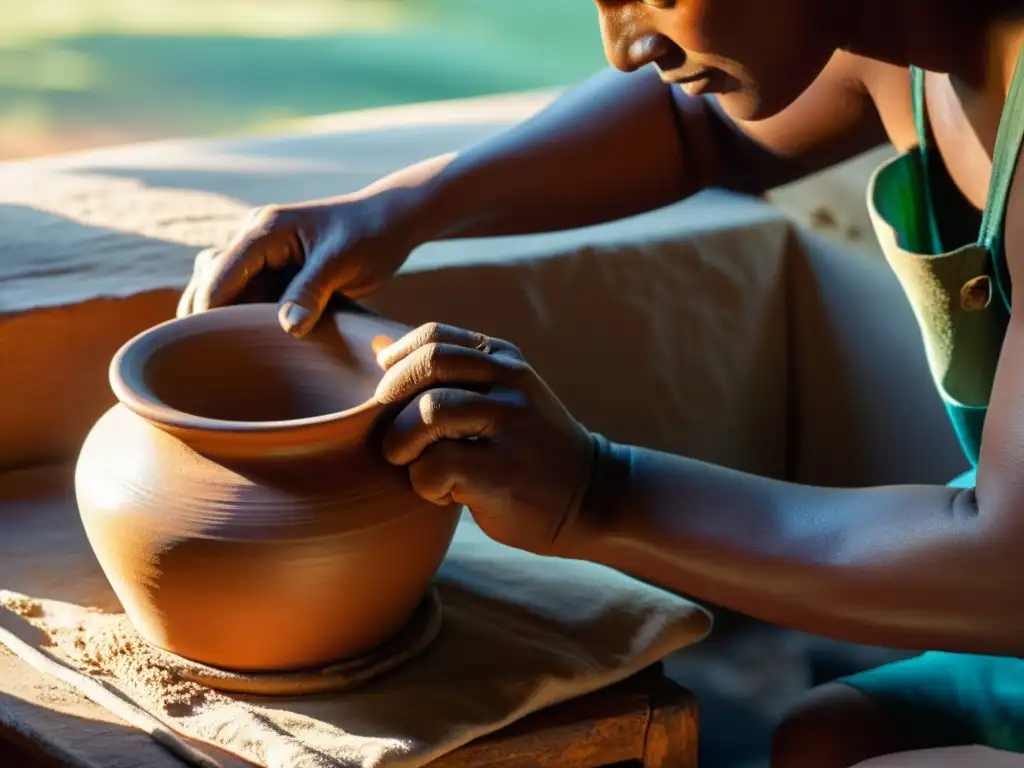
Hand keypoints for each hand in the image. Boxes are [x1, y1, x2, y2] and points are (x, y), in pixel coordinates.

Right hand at [177, 189, 422, 335]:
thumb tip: (288, 327)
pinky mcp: (277, 270)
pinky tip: (255, 345)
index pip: (217, 275)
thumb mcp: (341, 262)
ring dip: (226, 317)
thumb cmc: (370, 235)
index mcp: (264, 230)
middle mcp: (255, 239)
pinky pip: (250, 296)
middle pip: (209, 281)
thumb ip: (311, 291)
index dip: (209, 312)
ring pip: (225, 289)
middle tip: (214, 358)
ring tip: (232, 355)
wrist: (391, 222)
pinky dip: (248, 317)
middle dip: (208, 316)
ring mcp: (264, 255)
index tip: (209, 349)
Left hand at [375, 323, 596, 555]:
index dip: (398, 363)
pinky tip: (445, 493)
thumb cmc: (528, 447)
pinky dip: (425, 485)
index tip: (387, 394)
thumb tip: (377, 348)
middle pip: (428, 365)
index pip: (434, 337)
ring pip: (429, 413)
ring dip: (403, 444)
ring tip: (414, 465)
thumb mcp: (500, 396)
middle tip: (391, 435)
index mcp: (505, 360)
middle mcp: (511, 383)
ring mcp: (512, 425)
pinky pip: (436, 466)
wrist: (591, 497)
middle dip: (391, 399)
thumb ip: (446, 373)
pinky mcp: (504, 471)